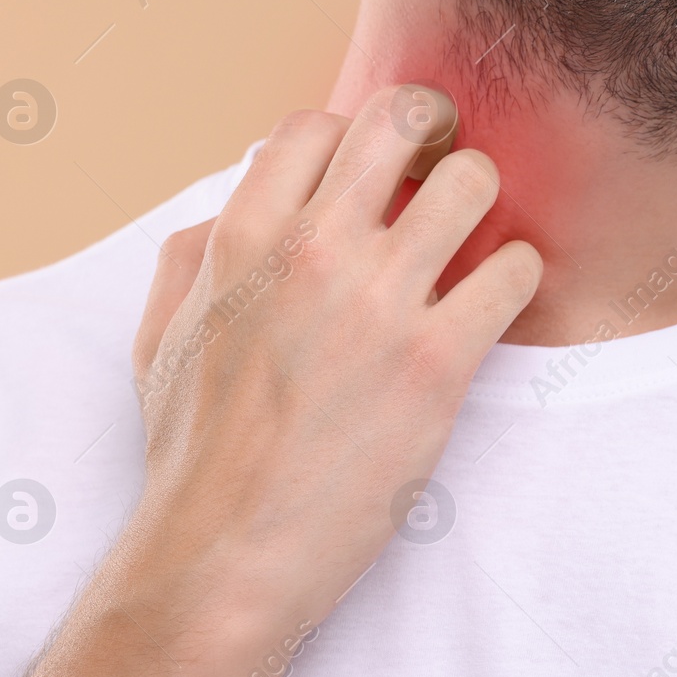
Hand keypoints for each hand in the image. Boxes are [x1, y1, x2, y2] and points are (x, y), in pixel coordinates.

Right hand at [124, 86, 541, 642]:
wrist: (225, 557)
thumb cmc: (193, 453)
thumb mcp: (158, 336)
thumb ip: (195, 254)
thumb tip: (235, 198)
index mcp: (242, 236)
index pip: (318, 122)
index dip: (353, 139)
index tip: (375, 172)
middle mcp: (314, 250)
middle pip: (404, 119)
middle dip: (433, 134)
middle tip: (441, 170)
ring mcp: (380, 303)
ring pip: (473, 181)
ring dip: (481, 201)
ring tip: (474, 239)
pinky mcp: (438, 362)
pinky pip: (515, 270)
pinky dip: (518, 275)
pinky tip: (495, 302)